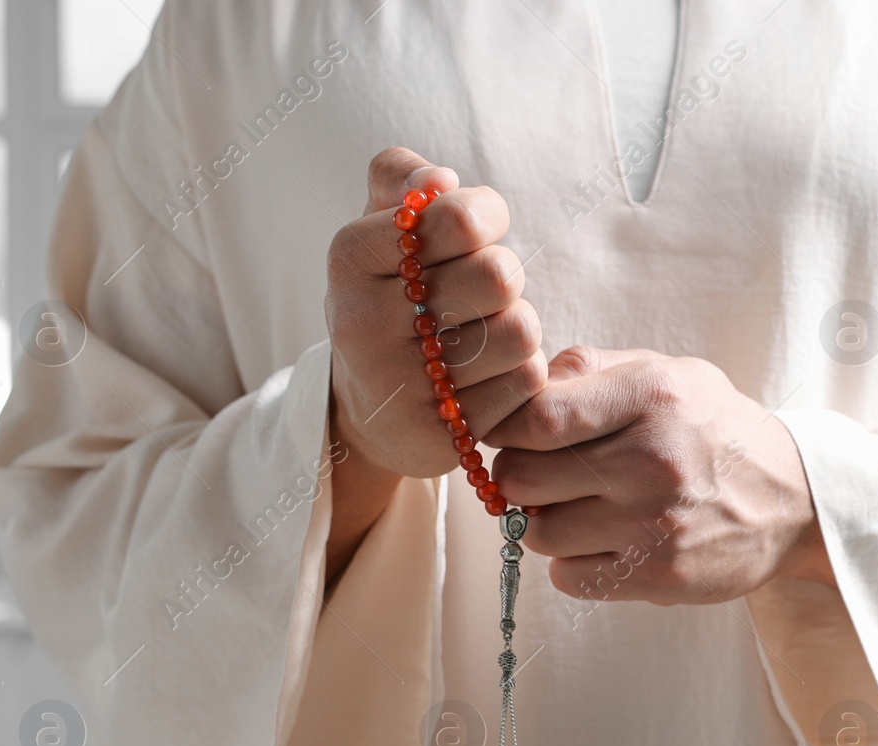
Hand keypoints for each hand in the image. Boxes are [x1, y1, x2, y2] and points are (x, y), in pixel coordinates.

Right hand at [323, 148, 546, 578]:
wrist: (369, 410)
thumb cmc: (389, 298)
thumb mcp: (379, 229)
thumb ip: (401, 177)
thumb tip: (440, 179)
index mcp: (351, 257)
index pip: (462, 216)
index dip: (488, 216)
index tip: (474, 233)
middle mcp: (365, 322)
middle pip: (500, 275)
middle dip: (506, 276)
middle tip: (483, 290)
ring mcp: (399, 385)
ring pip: (521, 332)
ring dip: (518, 327)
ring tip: (486, 334)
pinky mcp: (439, 436)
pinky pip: (526, 383)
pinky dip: (521, 373)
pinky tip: (490, 376)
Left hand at [484, 347, 834, 604]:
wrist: (794, 499)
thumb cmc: (714, 430)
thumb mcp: (667, 372)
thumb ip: (590, 369)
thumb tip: (521, 388)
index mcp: (652, 395)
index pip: (537, 418)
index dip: (505, 430)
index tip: (511, 436)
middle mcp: (653, 458)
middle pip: (523, 478)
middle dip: (519, 477)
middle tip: (541, 476)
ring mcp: (655, 521)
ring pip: (539, 532)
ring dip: (545, 522)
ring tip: (579, 509)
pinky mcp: (660, 573)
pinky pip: (568, 577)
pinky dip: (572, 564)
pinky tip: (602, 544)